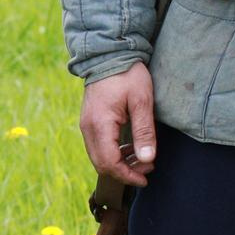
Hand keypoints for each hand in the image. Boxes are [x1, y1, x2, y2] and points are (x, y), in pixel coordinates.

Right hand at [79, 63, 158, 187]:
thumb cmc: (127, 75)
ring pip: (99, 156)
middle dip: (124, 172)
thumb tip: (147, 159)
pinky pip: (98, 146)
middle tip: (148, 169)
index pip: (109, 162)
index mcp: (100, 124)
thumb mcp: (142, 102)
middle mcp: (88, 128)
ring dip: (119, 164)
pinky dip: (114, 154)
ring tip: (143, 159)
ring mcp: (86, 125)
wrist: (109, 55)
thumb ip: (144, 132)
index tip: (145, 179)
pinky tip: (130, 150)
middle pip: (101, 163)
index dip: (127, 175)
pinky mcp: (90, 121)